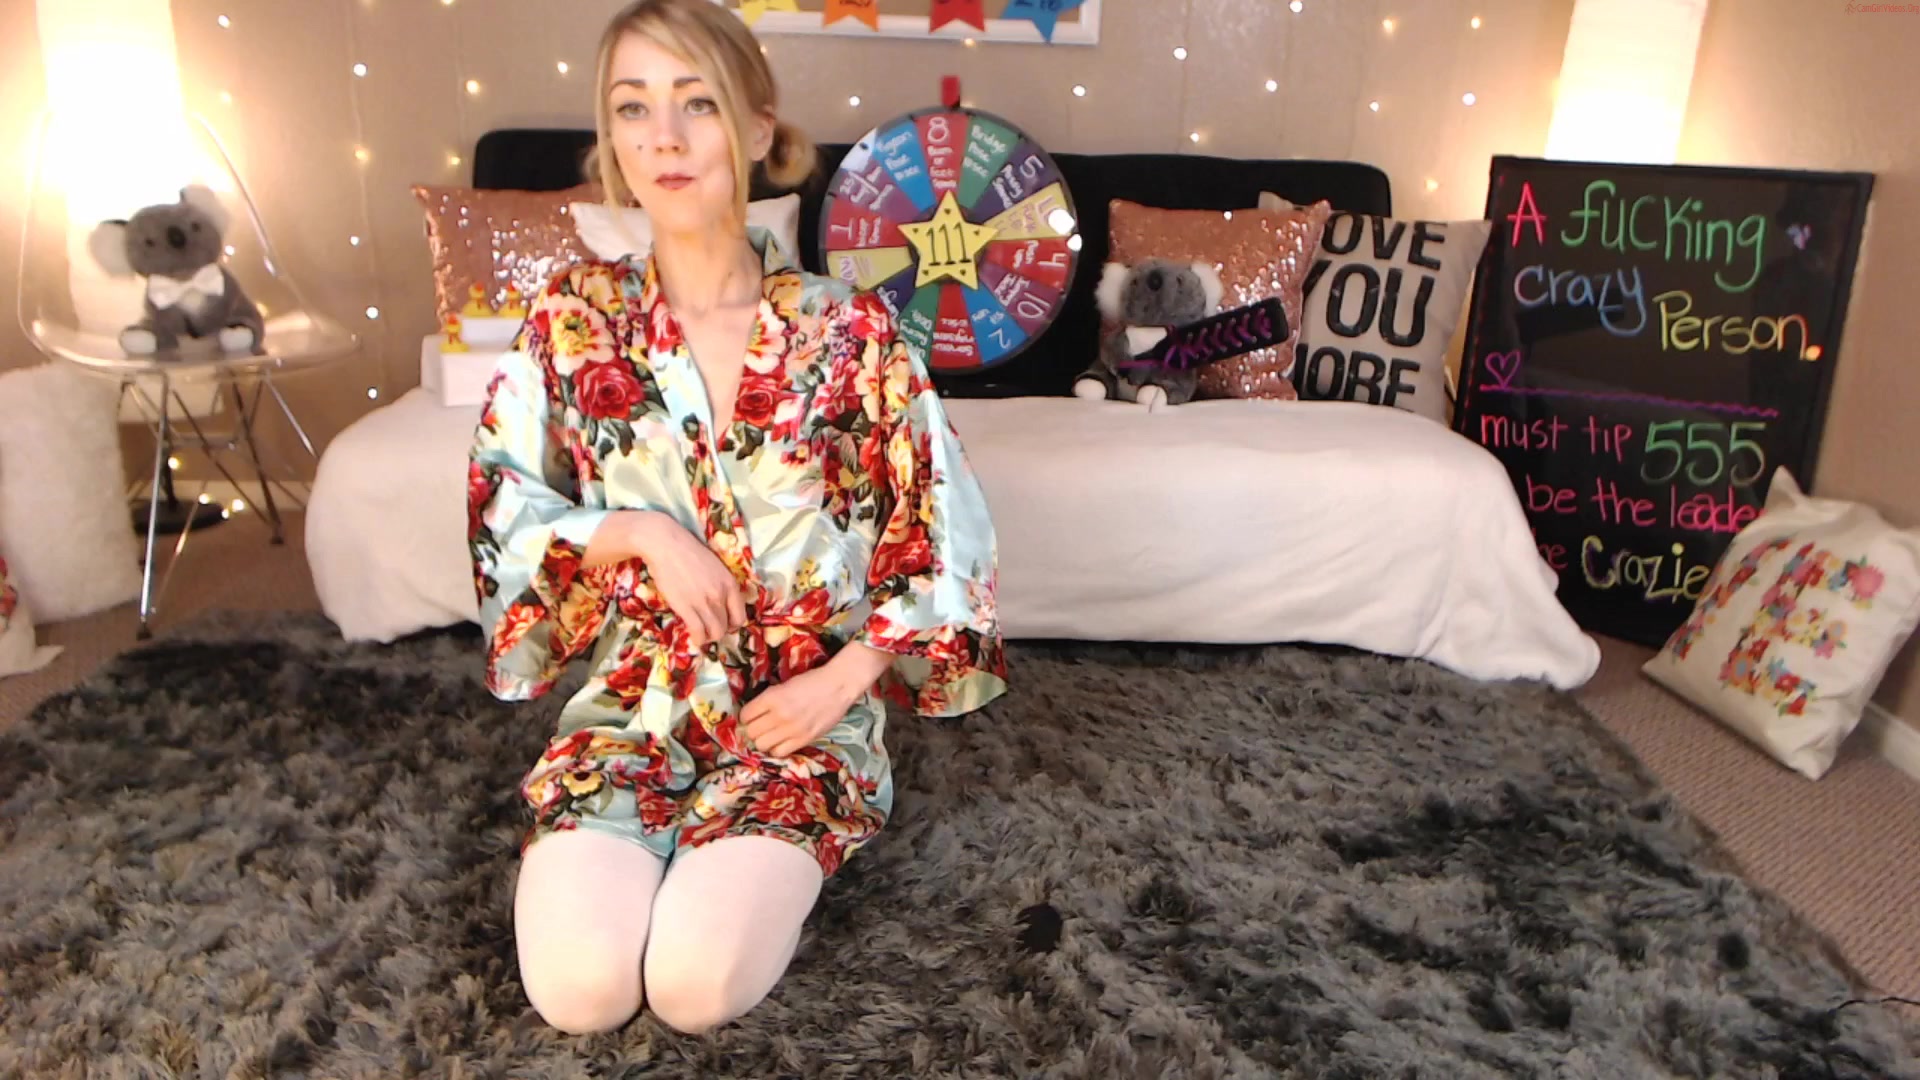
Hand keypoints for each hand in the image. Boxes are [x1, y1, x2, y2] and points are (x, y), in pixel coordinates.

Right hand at [621, 511, 745, 652]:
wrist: (666, 545)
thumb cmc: (689, 552)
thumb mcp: (715, 567)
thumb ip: (721, 585)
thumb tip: (721, 603)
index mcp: (730, 584)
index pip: (740, 615)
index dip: (733, 624)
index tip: (725, 624)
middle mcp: (721, 595)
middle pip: (727, 626)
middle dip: (719, 631)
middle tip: (709, 629)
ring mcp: (704, 602)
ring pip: (715, 632)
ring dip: (708, 637)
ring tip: (701, 635)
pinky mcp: (686, 608)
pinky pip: (698, 632)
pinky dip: (698, 639)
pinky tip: (694, 638)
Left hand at [742, 644, 892, 756]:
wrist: (838, 686)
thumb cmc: (811, 682)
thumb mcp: (784, 685)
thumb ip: (767, 700)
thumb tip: (751, 715)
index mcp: (772, 697)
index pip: (745, 715)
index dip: (746, 716)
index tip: (751, 716)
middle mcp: (779, 715)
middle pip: (751, 732)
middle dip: (752, 729)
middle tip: (760, 726)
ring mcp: (792, 730)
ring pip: (761, 745)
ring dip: (763, 740)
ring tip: (770, 734)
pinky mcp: (803, 740)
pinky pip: (779, 752)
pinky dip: (776, 749)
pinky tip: (781, 741)